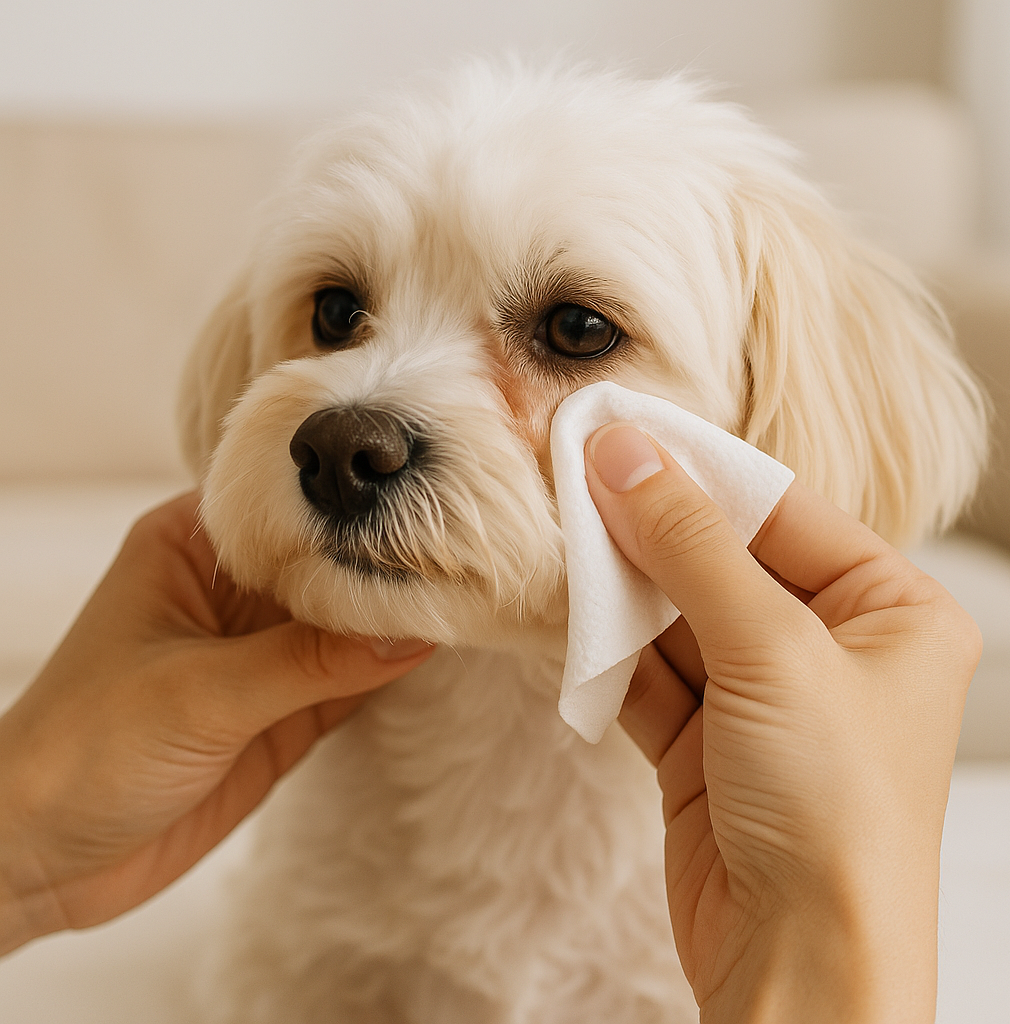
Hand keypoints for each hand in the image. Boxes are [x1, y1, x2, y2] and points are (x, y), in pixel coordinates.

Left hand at [0, 492, 431, 953]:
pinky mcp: (281, 709)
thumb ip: (308, 663)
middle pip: (328, 562)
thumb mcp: (199, 695)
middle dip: (386, 559)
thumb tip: (408, 629)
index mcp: (193, 548)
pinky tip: (437, 648)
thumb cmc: (82, 751)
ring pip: (345, 620)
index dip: (354, 505)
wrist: (41, 861)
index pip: (290, 508)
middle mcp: (233, 590)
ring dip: (393, 615)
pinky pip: (348, 678)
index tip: (426, 499)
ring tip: (466, 593)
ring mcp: (260, 651)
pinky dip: (387, 669)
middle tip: (465, 548)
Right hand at [585, 425, 980, 1023]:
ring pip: (676, 618)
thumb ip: (691, 545)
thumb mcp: (770, 651)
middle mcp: (832, 648)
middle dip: (649, 532)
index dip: (699, 472)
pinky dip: (611, 655)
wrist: (804, 971)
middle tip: (574, 480)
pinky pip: (652, 675)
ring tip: (560, 547)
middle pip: (722, 560)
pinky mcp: (709, 745)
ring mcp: (765, 698)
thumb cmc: (833, 812)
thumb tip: (627, 453)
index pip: (782, 511)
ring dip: (621, 593)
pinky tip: (572, 628)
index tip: (621, 431)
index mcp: (890, 610)